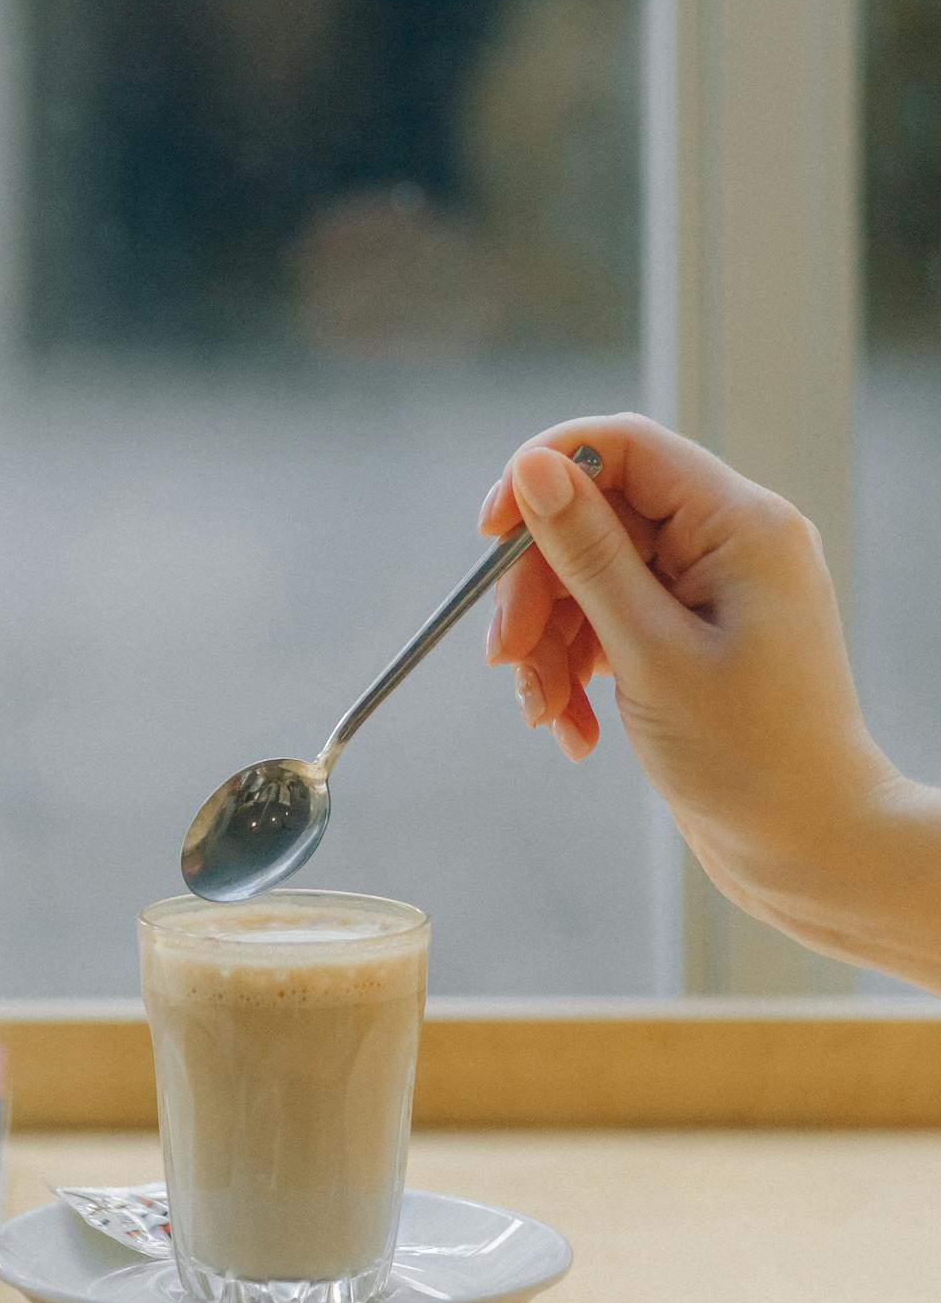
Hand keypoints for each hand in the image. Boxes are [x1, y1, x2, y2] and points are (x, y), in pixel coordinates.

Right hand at [479, 413, 910, 962]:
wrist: (812, 855)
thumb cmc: (751, 761)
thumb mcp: (649, 651)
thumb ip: (586, 552)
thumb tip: (531, 466)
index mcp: (740, 524)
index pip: (623, 447)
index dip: (545, 471)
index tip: (490, 534)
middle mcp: (730, 541)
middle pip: (595, 519)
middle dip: (539, 590)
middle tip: (506, 657)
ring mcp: (711, 588)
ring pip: (591, 576)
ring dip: (550, 643)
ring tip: (545, 714)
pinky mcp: (692, 633)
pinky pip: (610, 620)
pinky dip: (577, 668)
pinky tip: (574, 730)